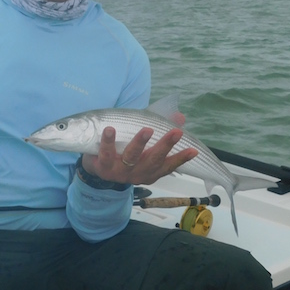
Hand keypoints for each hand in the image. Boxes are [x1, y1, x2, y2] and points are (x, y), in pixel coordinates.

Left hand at [81, 127, 196, 184]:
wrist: (96, 166)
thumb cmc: (124, 152)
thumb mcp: (143, 144)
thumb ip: (160, 130)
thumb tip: (180, 116)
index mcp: (149, 170)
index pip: (168, 165)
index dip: (181, 159)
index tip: (193, 150)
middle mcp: (137, 173)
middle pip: (153, 160)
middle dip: (166, 146)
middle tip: (177, 132)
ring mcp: (120, 172)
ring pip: (132, 157)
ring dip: (140, 143)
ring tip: (147, 129)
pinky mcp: (103, 167)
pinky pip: (106, 154)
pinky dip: (108, 141)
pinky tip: (110, 129)